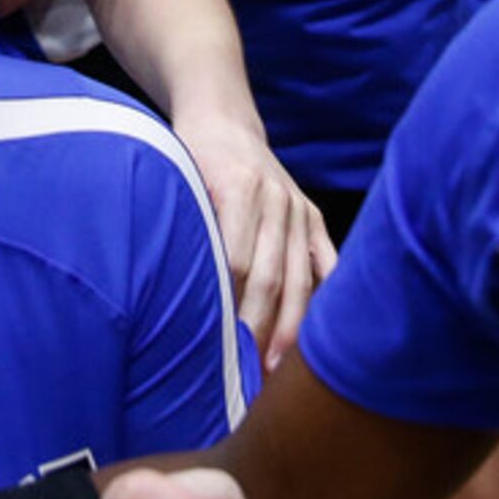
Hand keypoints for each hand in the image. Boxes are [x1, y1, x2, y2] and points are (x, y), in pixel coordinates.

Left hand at [167, 109, 330, 371]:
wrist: (223, 122)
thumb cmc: (189, 159)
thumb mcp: (177, 183)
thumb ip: (183, 229)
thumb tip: (171, 293)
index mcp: (238, 188)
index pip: (238, 262)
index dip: (229, 308)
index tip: (217, 348)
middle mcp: (277, 199)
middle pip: (271, 278)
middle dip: (258, 330)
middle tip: (245, 376)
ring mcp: (300, 210)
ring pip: (301, 280)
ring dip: (289, 329)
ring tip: (275, 371)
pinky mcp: (315, 219)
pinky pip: (327, 267)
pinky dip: (323, 304)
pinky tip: (317, 342)